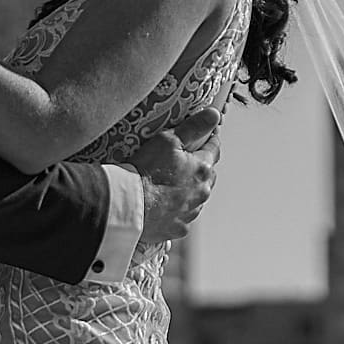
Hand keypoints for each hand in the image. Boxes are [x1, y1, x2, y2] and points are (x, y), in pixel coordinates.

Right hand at [134, 112, 220, 246]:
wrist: (129, 205)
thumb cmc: (147, 170)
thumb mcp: (168, 140)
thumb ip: (193, 127)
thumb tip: (214, 115)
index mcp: (203, 169)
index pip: (214, 150)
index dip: (210, 140)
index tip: (208, 135)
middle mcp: (202, 193)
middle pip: (208, 176)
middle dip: (199, 169)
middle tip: (183, 163)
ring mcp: (191, 213)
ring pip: (195, 198)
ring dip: (188, 191)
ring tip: (168, 186)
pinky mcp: (178, 228)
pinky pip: (182, 217)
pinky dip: (175, 211)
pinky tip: (162, 206)